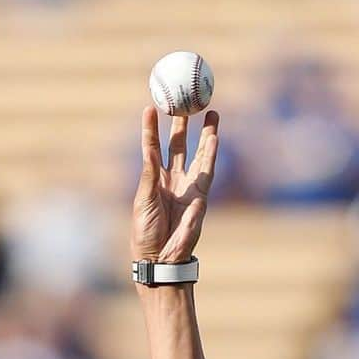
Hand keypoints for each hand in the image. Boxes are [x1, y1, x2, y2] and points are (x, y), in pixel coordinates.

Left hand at [130, 106, 218, 263]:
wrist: (161, 256)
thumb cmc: (146, 232)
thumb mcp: (143, 201)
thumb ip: (149, 175)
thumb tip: (150, 150)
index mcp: (152, 180)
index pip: (152, 148)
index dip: (151, 129)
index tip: (151, 108)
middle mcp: (171, 180)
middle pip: (178, 145)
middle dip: (182, 124)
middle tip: (186, 101)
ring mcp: (188, 186)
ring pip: (199, 153)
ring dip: (205, 133)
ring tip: (210, 111)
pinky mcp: (201, 195)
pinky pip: (208, 169)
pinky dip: (212, 152)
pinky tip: (215, 135)